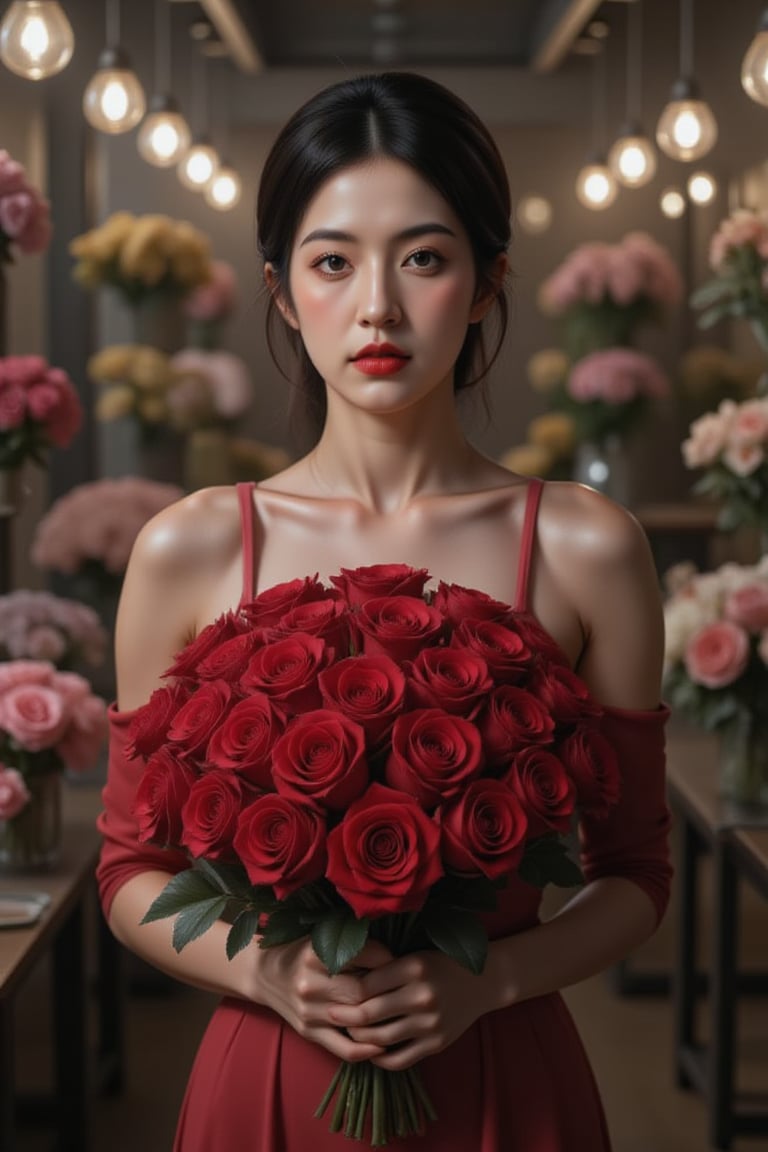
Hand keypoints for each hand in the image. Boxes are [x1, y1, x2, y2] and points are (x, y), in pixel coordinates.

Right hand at [255, 937, 393, 1062]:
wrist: (265, 974)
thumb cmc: (302, 953)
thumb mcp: (321, 939)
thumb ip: (351, 944)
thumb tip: (394, 955)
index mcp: (315, 953)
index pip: (364, 956)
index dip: (388, 959)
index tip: (399, 962)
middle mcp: (310, 982)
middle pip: (361, 991)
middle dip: (386, 991)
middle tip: (403, 991)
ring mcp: (309, 1010)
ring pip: (356, 1019)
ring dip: (381, 1019)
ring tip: (401, 1015)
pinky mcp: (309, 1032)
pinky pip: (343, 1047)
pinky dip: (366, 1050)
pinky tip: (382, 1046)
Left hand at [326, 949, 491, 1070]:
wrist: (483, 982)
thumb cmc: (442, 965)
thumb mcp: (414, 957)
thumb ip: (385, 969)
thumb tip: (345, 981)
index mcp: (413, 967)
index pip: (366, 984)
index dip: (346, 990)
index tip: (333, 990)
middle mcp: (421, 995)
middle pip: (369, 1013)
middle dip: (344, 1017)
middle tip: (330, 1013)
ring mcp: (430, 1022)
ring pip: (381, 1038)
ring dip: (359, 1038)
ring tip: (350, 1032)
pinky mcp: (437, 1043)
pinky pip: (400, 1058)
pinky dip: (381, 1058)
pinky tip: (372, 1051)